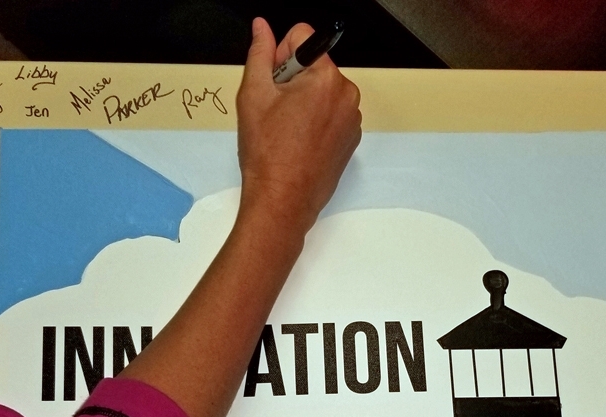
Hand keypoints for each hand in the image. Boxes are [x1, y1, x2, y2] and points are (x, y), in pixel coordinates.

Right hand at [235, 19, 361, 236]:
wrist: (283, 200)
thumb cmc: (268, 154)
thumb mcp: (253, 95)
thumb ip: (260, 54)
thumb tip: (262, 27)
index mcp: (326, 78)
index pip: (303, 37)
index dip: (280, 55)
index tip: (272, 82)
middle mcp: (346, 95)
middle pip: (314, 66)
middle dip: (292, 80)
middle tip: (275, 112)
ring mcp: (352, 119)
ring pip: (322, 91)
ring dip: (303, 102)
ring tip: (285, 130)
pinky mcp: (350, 139)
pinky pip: (331, 114)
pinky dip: (314, 121)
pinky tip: (297, 142)